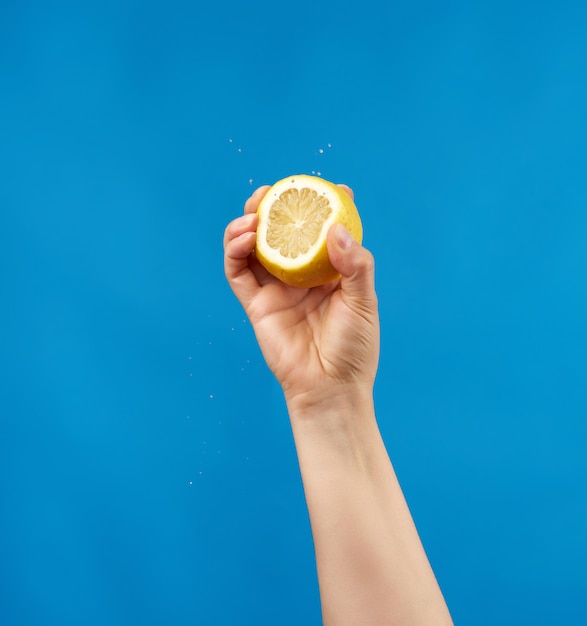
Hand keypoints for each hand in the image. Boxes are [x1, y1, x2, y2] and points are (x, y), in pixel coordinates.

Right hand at [223, 184, 379, 410]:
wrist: (331, 388)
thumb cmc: (354, 348)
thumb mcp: (364, 302)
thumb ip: (355, 266)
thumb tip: (336, 229)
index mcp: (328, 272)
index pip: (321, 232)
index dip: (323, 207)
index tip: (331, 188)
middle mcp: (299, 276)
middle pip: (280, 233)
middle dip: (274, 208)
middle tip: (274, 192)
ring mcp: (275, 289)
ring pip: (253, 247)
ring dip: (248, 223)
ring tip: (255, 212)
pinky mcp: (255, 304)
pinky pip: (238, 272)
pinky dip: (235, 250)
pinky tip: (246, 236)